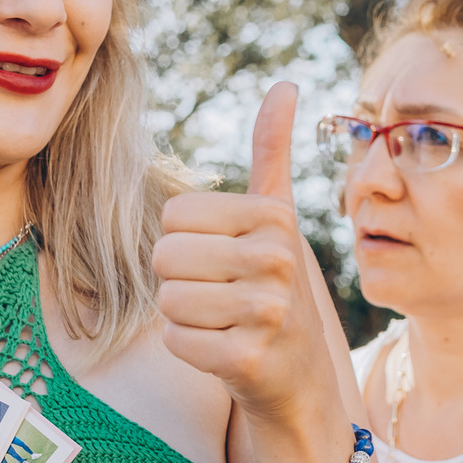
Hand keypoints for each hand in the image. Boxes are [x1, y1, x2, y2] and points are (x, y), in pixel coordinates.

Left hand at [153, 82, 331, 423]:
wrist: (298, 377)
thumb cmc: (273, 287)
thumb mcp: (276, 218)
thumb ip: (272, 151)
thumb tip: (285, 84)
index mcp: (274, 217)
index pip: (172, 216)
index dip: (186, 242)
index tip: (225, 260)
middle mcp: (277, 259)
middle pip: (164, 256)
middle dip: (180, 280)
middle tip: (222, 296)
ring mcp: (266, 311)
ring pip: (167, 300)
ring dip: (185, 317)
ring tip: (225, 322)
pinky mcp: (247, 357)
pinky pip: (175, 341)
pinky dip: (191, 349)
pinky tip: (226, 351)